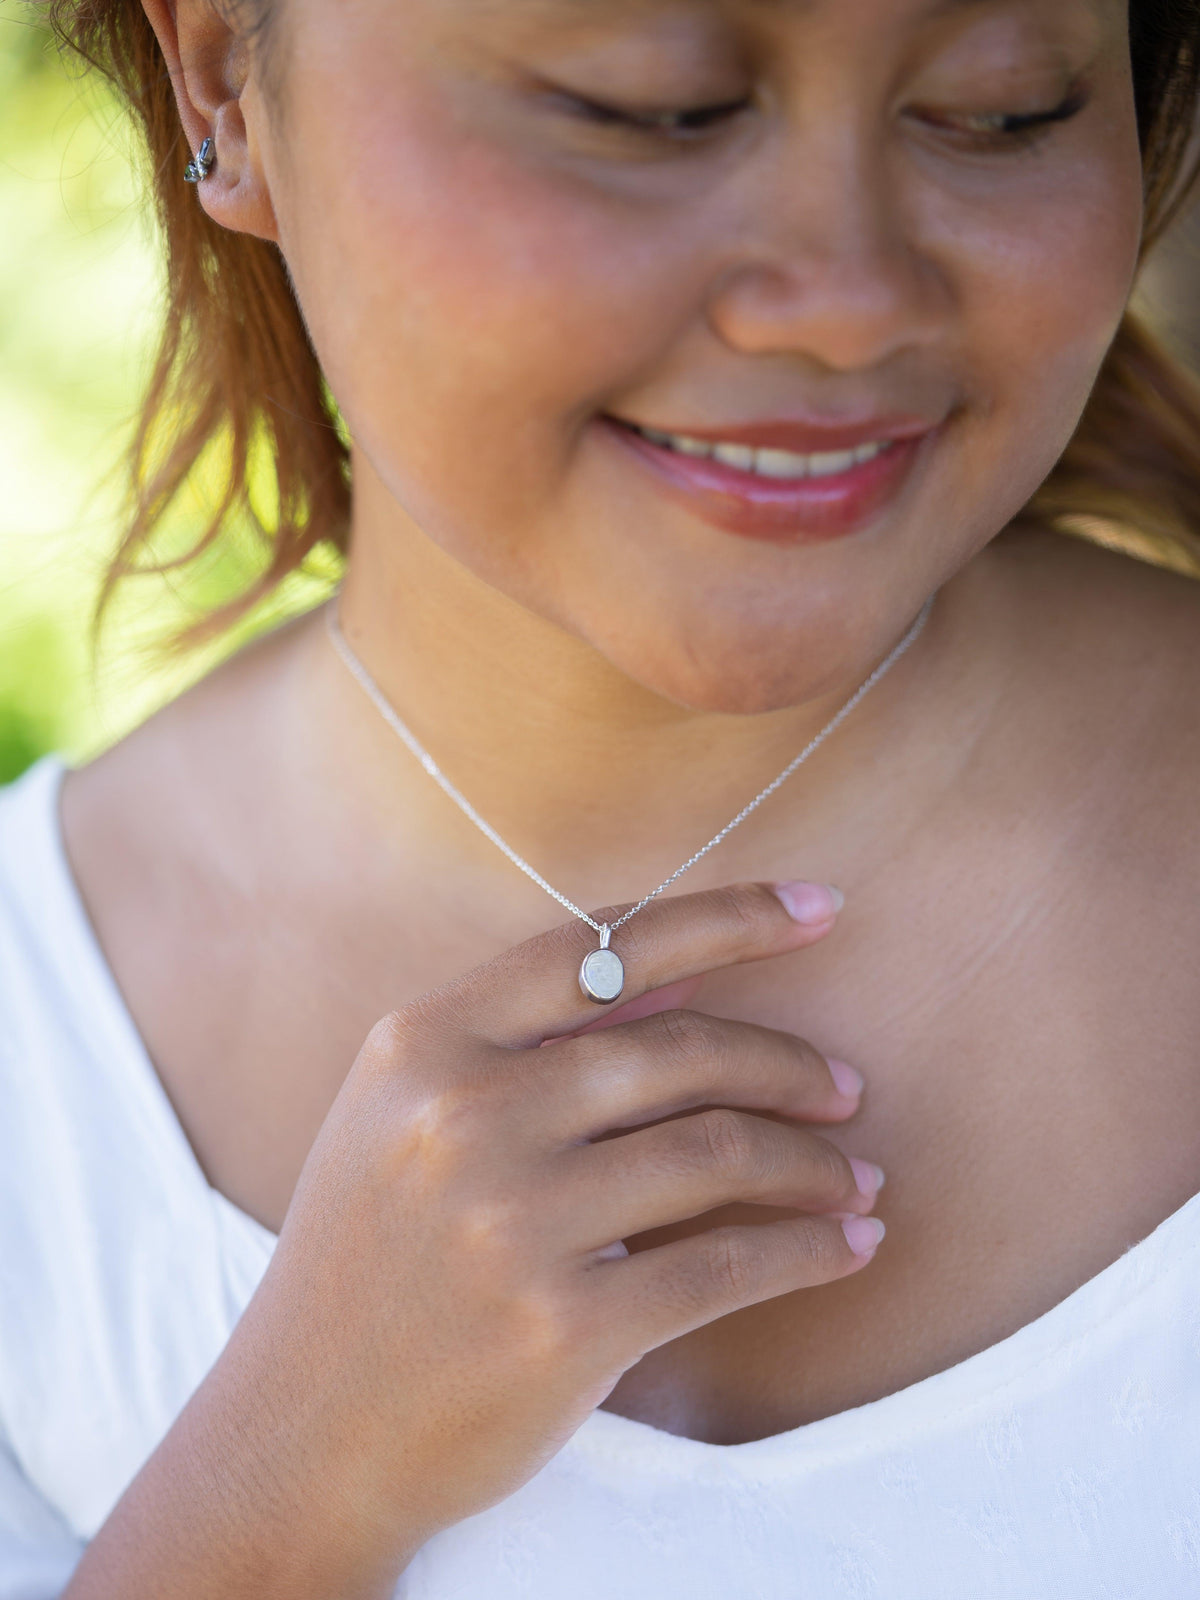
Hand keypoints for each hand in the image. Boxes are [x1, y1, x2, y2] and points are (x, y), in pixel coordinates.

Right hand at [241, 878, 881, 1565]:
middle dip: (788, 1064)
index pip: (603, 946)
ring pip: (717, 1151)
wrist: (302, 1431)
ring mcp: (510, 1219)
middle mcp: (463, 1112)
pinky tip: (847, 1249)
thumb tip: (690, 976)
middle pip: (681, 1050)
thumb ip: (532, 1036)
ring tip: (856, 1178)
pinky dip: (808, 1252)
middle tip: (845, 1089)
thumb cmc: (370, 1259)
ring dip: (814, 1163)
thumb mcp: (406, 1117)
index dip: (728, 916)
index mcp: (424, 1041)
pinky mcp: (561, 1325)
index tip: (820, 905)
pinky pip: (726, 1267)